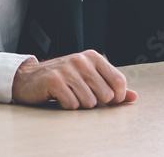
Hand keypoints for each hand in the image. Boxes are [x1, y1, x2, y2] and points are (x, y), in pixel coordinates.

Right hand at [11, 50, 137, 109]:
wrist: (30, 77)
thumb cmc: (64, 78)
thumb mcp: (90, 78)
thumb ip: (112, 86)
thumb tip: (134, 96)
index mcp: (94, 57)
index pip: (119, 81)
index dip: (116, 97)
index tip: (107, 100)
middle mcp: (82, 60)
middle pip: (105, 95)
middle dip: (96, 101)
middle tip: (82, 94)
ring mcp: (68, 69)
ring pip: (89, 102)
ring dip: (80, 104)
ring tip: (70, 94)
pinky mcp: (54, 80)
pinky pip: (72, 104)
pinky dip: (67, 106)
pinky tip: (60, 97)